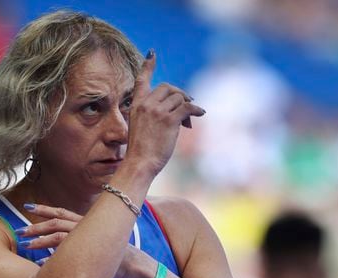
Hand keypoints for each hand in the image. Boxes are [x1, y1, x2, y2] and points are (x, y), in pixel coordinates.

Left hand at [16, 203, 154, 277]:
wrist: (135, 266)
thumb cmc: (114, 256)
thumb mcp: (95, 242)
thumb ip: (79, 240)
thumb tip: (60, 246)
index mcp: (85, 222)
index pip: (61, 211)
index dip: (44, 208)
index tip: (27, 206)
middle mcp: (85, 228)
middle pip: (56, 221)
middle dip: (36, 225)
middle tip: (19, 230)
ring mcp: (88, 240)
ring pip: (58, 236)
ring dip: (40, 241)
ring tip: (26, 246)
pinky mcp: (90, 254)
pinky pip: (66, 255)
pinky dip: (51, 259)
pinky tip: (39, 263)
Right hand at [125, 51, 205, 175]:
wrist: (139, 164)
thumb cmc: (140, 152)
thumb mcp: (139, 129)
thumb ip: (152, 116)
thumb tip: (179, 113)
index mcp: (136, 105)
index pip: (141, 80)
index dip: (148, 66)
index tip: (152, 53)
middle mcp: (146, 104)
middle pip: (167, 87)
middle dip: (179, 94)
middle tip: (186, 104)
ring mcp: (157, 111)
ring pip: (179, 98)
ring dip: (186, 107)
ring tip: (187, 124)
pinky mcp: (169, 120)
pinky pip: (187, 108)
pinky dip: (196, 110)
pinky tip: (200, 113)